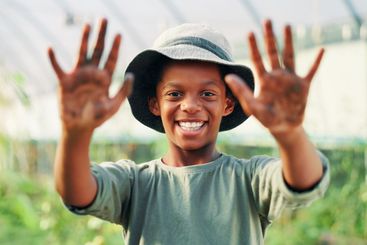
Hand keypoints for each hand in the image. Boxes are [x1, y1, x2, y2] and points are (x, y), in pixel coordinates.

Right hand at [48, 18, 132, 132]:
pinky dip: (53, 59)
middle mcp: (92, 73)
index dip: (115, 47)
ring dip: (84, 39)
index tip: (119, 35)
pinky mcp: (65, 81)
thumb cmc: (98, 116)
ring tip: (87, 24)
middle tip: (104, 19)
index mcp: (105, 79)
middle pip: (98, 50)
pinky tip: (50, 48)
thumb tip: (131, 74)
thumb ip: (124, 91)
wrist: (80, 126)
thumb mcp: (114, 105)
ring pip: (82, 53)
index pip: (111, 59)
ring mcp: (78, 76)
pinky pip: (58, 68)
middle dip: (101, 36)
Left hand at [225, 20, 323, 134]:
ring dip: (288, 41)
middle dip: (270, 37)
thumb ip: (242, 91)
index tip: (250, 32)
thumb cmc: (267, 118)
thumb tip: (228, 76)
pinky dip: (317, 61)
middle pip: (272, 52)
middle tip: (266, 20)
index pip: (257, 59)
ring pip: (289, 56)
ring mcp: (290, 79)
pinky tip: (322, 50)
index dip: (254, 46)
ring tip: (286, 25)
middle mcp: (276, 76)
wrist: (284, 127)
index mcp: (264, 80)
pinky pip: (311, 71)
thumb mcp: (253, 106)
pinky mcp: (303, 85)